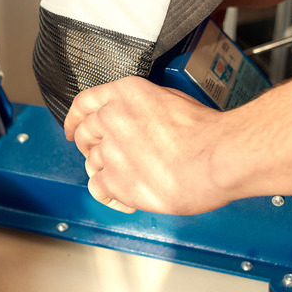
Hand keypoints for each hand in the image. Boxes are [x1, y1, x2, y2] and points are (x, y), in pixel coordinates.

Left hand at [63, 77, 236, 215]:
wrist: (218, 157)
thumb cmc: (207, 133)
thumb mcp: (173, 101)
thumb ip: (144, 108)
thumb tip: (138, 121)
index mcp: (126, 94)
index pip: (84, 103)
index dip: (75, 119)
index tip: (73, 129)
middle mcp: (112, 118)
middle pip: (84, 134)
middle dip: (92, 147)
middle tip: (109, 158)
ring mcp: (110, 150)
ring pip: (92, 163)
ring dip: (107, 172)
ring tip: (133, 179)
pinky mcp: (114, 180)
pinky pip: (98, 189)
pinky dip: (111, 196)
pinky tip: (127, 198)